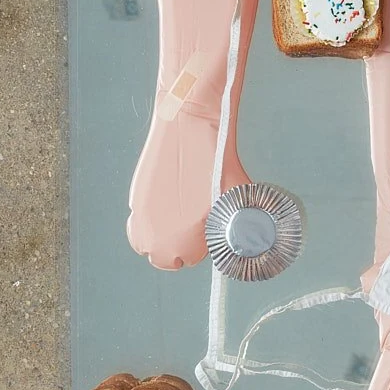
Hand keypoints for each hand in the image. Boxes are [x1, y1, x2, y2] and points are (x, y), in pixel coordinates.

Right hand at [126, 113, 246, 270]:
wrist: (188, 126)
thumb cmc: (215, 162)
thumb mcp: (240, 198)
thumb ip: (243, 227)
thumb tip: (255, 239)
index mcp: (180, 242)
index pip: (184, 262)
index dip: (197, 250)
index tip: (206, 237)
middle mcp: (153, 235)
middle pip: (160, 257)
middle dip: (176, 248)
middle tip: (193, 229)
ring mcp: (139, 216)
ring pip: (144, 241)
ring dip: (159, 237)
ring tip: (178, 219)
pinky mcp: (134, 196)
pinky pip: (139, 219)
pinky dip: (151, 217)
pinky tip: (169, 201)